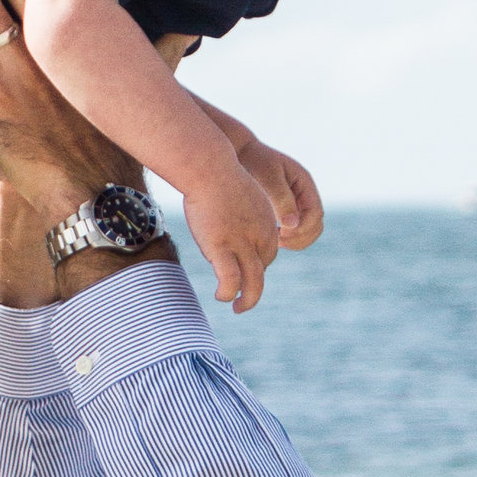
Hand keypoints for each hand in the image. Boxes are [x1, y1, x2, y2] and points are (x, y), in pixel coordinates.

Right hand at [182, 148, 282, 311]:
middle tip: (244, 302)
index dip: (251, 265)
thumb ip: (242, 215)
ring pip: (253, 281)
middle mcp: (259, 237)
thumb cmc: (219, 178)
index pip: (264, 256)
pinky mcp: (221, 246)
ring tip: (239, 309)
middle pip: (260, 269)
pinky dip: (229, 291)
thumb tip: (232, 222)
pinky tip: (222, 297)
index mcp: (266, 226)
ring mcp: (241, 243)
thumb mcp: (240, 197)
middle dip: (253, 288)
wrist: (210, 168)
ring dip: (248, 300)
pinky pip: (230, 278)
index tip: (237, 268)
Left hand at [237, 134, 322, 249]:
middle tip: (277, 243)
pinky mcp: (285, 209)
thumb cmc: (252, 161)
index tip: (281, 234)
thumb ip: (281, 200)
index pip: (315, 213)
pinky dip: (286, 238)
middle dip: (300, 238)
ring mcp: (296, 202)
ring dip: (295, 240)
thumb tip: (292, 225)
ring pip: (307, 230)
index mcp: (305, 182)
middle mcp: (304, 193)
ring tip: (273, 242)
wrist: (239, 152)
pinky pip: (293, 229)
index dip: (303, 228)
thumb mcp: (268, 178)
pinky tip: (268, 237)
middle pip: (316, 225)